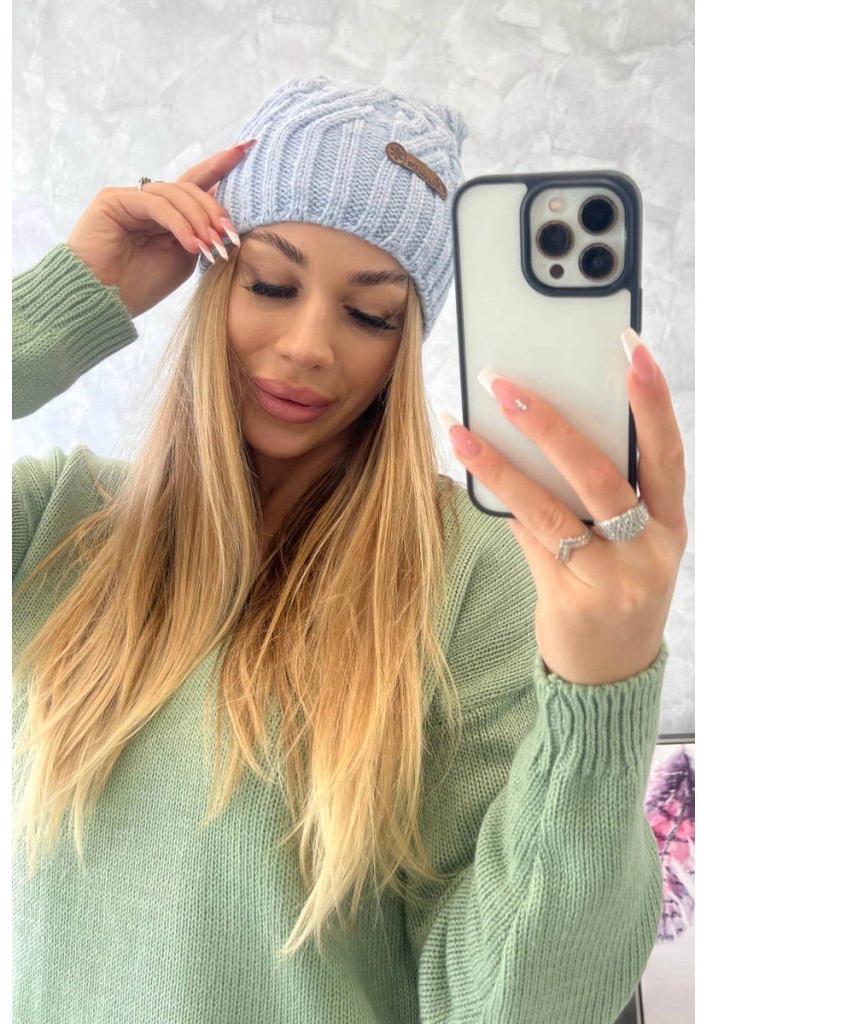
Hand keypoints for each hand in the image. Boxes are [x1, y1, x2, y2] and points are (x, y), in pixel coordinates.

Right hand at [65, 141, 255, 317]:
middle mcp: (148, 201)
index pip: (196, 183)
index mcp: (166, 214)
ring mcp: (130, 197)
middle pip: (190, 188)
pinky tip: (191, 244)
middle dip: (214, 209)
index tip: (248, 148)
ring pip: (175, 193)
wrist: (102, 301)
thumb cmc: (141, 285)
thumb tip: (225, 217)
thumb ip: (200, 233)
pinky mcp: (114, 199)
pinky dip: (179, 223)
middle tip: (229, 235)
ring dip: (199, 220)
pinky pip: (156, 204)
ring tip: (211, 246)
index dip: (221, 165)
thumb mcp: (183, 259)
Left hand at [443, 331, 687, 684]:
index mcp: (671, 524)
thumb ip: (594, 493)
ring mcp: (612, 576)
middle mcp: (650, 548)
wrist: (611, 673)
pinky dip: (499, 499)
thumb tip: (537, 427)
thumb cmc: (615, 590)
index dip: (652, 401)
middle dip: (553, 424)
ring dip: (505, 462)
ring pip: (553, 506)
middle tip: (508, 385)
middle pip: (602, 474)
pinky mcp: (571, 596)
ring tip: (465, 427)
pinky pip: (528, 536)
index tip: (631, 349)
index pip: (665, 453)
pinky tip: (469, 468)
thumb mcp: (628, 543)